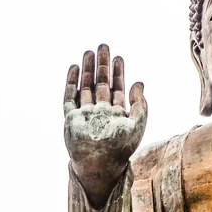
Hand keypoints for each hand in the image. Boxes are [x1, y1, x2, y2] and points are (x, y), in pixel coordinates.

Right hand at [64, 44, 146, 207]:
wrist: (99, 166)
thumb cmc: (120, 149)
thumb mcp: (137, 125)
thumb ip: (141, 104)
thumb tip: (140, 82)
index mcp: (116, 114)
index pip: (117, 88)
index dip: (118, 73)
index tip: (118, 57)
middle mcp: (100, 112)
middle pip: (100, 84)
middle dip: (102, 65)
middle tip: (103, 46)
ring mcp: (85, 115)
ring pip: (85, 87)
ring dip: (87, 70)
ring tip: (88, 51)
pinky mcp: (71, 119)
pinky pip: (70, 97)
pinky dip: (71, 82)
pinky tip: (74, 68)